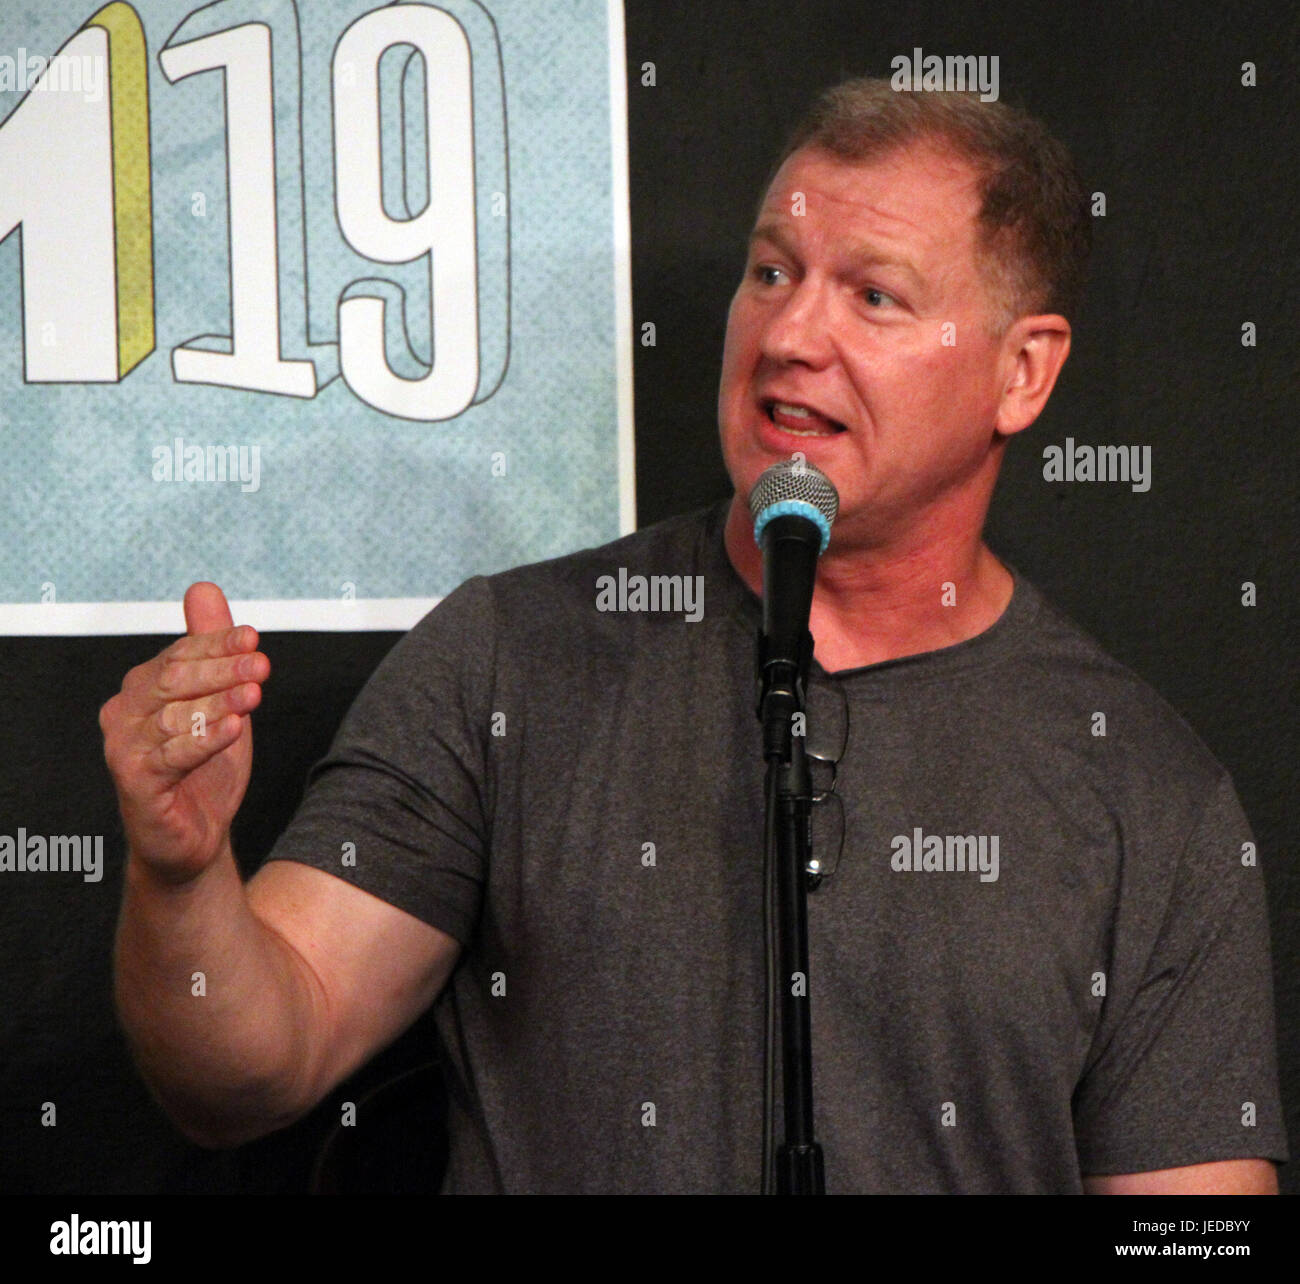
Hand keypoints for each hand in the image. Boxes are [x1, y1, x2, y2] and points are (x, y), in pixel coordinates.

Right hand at [100, 583, 269, 882]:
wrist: (190, 836)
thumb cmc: (203, 765)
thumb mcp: (217, 699)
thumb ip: (209, 647)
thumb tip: (203, 588)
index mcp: (143, 687)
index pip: (181, 654)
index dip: (217, 643)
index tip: (253, 637)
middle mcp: (125, 713)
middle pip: (176, 680)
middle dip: (222, 669)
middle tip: (261, 663)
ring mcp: (125, 749)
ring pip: (176, 716)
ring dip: (219, 702)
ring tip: (254, 694)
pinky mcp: (135, 783)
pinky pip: (172, 755)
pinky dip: (205, 739)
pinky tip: (234, 728)